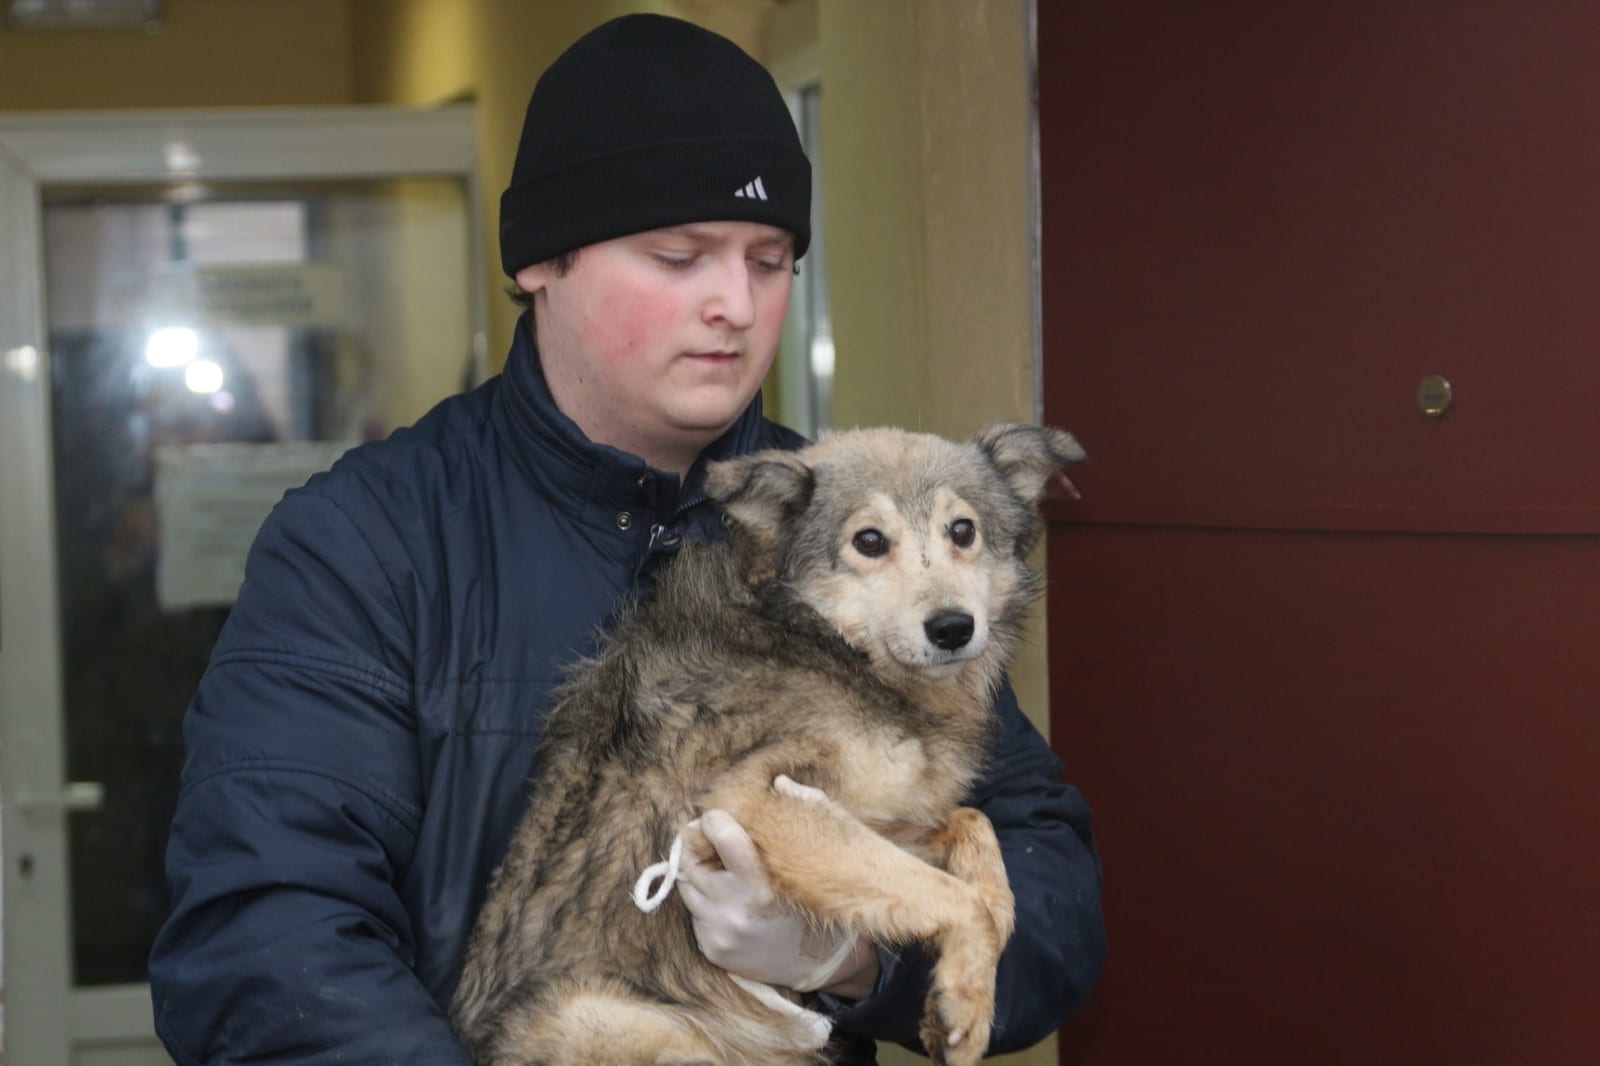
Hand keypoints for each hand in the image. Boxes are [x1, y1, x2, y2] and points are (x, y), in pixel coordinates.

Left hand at [678, 781, 878, 995]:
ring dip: (699, 872)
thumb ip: (804, 812)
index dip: (713, 819)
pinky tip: (729, 899)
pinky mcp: (712, 949)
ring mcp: (720, 933)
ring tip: (721, 868)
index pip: (722, 838)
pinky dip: (706, 901)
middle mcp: (735, 911)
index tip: (716, 815)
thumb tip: (778, 782)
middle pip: (690, 860)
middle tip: (707, 836)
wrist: (820, 964)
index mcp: (761, 886)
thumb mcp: (818, 858)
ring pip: (687, 886)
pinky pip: (695, 913)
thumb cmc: (818, 902)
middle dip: (697, 843)